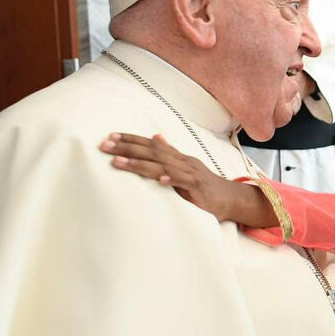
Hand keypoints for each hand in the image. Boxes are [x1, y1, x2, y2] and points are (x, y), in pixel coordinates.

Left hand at [100, 133, 241, 221]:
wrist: (230, 199)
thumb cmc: (204, 186)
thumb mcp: (185, 168)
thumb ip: (170, 155)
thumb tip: (156, 137)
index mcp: (178, 157)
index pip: (151, 145)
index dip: (131, 139)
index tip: (110, 136)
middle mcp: (183, 162)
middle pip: (153, 151)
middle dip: (127, 147)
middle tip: (104, 145)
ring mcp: (191, 174)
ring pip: (163, 166)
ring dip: (139, 163)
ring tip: (117, 162)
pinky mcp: (199, 188)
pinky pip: (184, 182)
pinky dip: (172, 180)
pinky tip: (159, 180)